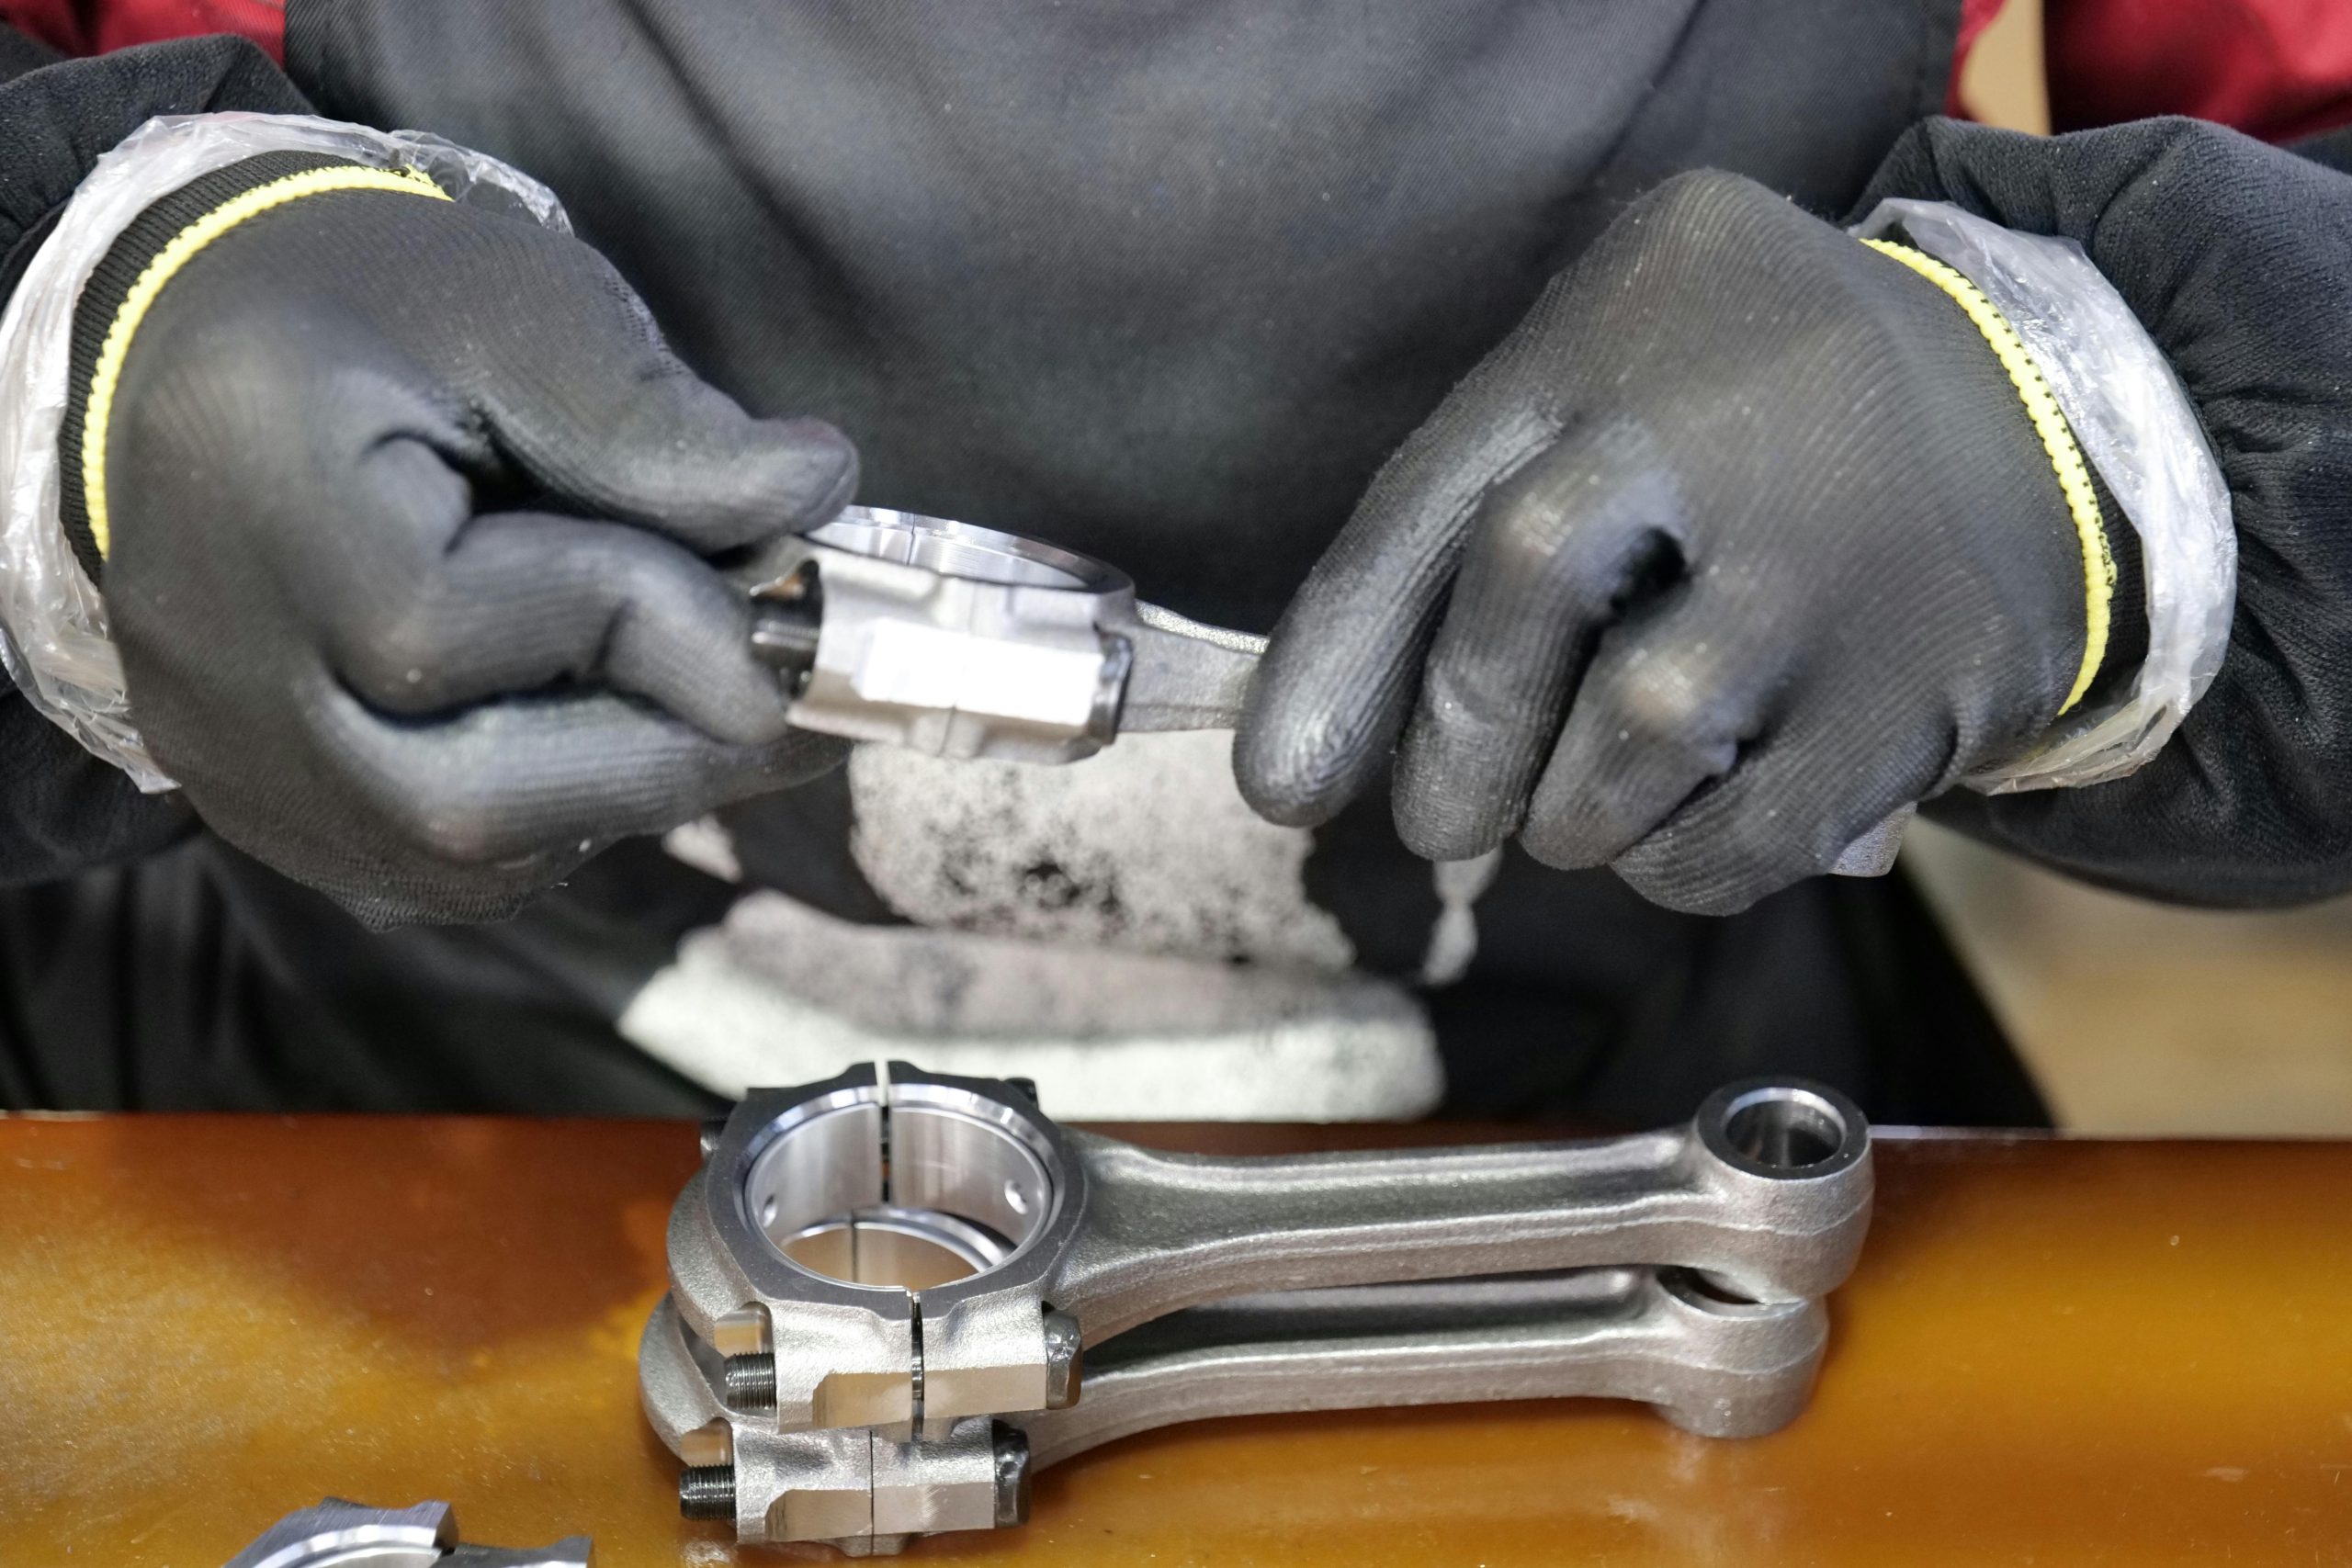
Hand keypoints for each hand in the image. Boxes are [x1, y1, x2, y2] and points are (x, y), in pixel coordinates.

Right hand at [93, 156, 854, 923]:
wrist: (207, 346)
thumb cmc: (375, 306)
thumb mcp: (524, 308)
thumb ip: (657, 421)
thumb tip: (814, 497)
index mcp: (256, 505)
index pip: (450, 631)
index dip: (652, 625)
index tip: (796, 594)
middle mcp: (210, 665)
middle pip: (455, 802)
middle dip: (662, 754)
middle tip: (796, 696)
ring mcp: (227, 756)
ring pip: (456, 863)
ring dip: (624, 794)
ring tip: (719, 700)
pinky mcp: (264, 804)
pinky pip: (433, 872)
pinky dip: (558, 816)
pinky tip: (616, 726)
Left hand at [1237, 170, 2102, 914]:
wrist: (2045, 408)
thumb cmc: (1748, 422)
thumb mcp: (1611, 379)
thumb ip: (1468, 526)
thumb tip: (1305, 754)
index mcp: (1617, 332)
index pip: (1431, 505)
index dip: (1336, 660)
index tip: (1280, 786)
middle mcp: (1730, 419)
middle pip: (1524, 588)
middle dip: (1458, 743)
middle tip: (1442, 822)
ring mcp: (1840, 554)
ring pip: (1637, 733)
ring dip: (1575, 816)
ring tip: (1581, 811)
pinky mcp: (1930, 679)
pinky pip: (1746, 834)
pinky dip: (1677, 867)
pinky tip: (1676, 831)